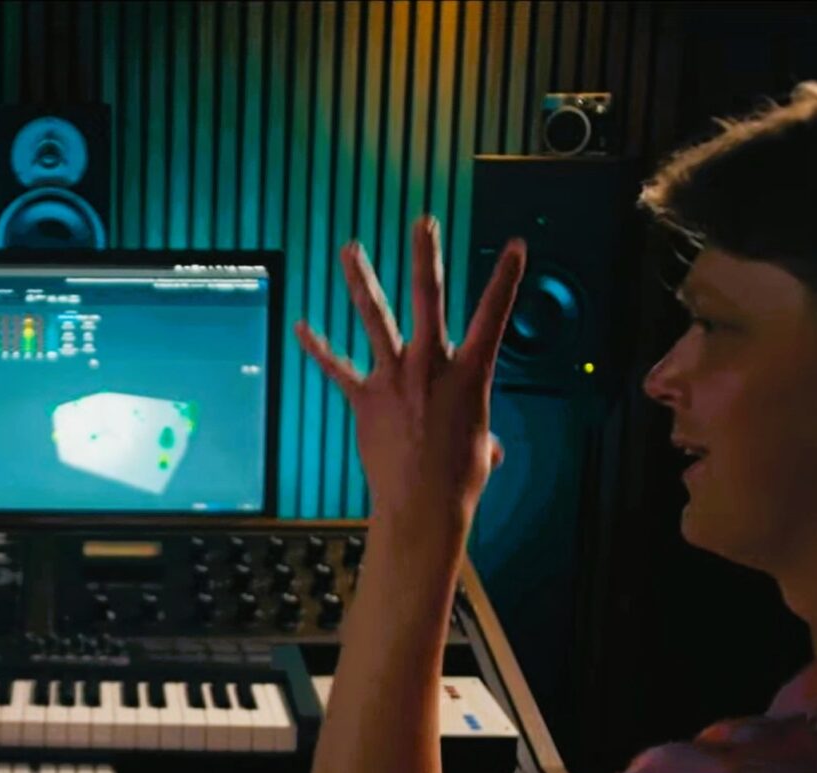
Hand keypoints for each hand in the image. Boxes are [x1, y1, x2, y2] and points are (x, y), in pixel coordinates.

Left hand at [295, 217, 525, 534]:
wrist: (424, 506)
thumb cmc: (461, 481)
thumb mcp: (482, 448)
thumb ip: (481, 433)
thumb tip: (483, 443)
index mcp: (471, 373)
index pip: (494, 314)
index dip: (506, 278)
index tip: (515, 245)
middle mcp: (431, 366)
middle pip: (429, 298)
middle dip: (426, 257)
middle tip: (423, 222)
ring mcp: (394, 378)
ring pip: (377, 318)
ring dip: (362, 280)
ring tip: (349, 249)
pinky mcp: (365, 400)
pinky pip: (337, 369)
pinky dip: (318, 348)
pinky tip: (301, 328)